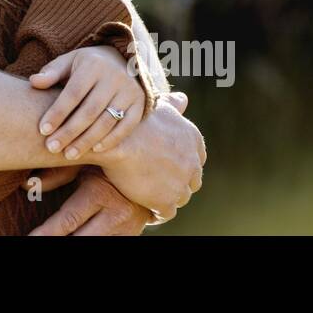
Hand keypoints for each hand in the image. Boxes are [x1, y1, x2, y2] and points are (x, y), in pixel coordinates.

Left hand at [28, 167, 151, 235]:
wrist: (150, 170)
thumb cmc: (108, 164)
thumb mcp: (84, 163)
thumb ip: (56, 174)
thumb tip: (26, 185)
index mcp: (100, 193)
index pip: (67, 220)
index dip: (45, 233)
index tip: (30, 238)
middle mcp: (115, 215)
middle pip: (79, 240)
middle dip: (57, 242)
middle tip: (34, 240)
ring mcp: (126, 230)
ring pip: (93, 245)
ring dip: (73, 244)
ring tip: (52, 240)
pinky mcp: (131, 238)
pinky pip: (107, 246)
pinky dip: (89, 243)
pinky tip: (74, 239)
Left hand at [30, 46, 145, 158]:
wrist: (123, 61)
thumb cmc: (87, 65)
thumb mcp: (69, 62)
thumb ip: (52, 73)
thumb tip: (34, 82)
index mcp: (93, 65)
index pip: (73, 93)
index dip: (57, 113)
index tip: (42, 130)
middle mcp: (114, 77)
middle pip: (89, 111)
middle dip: (69, 132)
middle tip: (51, 148)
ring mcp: (130, 91)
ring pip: (107, 121)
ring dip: (87, 141)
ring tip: (68, 155)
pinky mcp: (140, 104)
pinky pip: (126, 126)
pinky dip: (111, 140)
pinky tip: (94, 151)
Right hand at [88, 92, 204, 221]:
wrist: (117, 138)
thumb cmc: (133, 118)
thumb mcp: (159, 105)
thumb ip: (174, 105)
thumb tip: (183, 99)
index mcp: (193, 139)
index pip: (195, 158)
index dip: (181, 162)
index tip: (167, 164)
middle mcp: (193, 163)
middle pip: (191, 179)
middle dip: (178, 181)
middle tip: (158, 181)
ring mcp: (182, 184)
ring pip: (180, 197)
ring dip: (168, 197)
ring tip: (150, 196)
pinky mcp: (167, 201)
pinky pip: (166, 213)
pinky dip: (157, 213)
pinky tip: (145, 209)